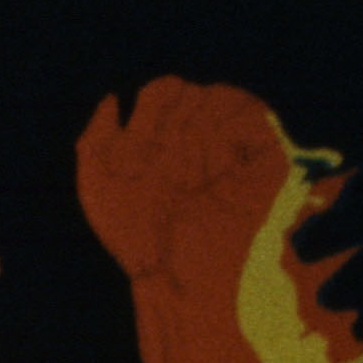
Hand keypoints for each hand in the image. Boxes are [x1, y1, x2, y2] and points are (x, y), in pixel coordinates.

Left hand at [76, 77, 291, 291]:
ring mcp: (234, 141)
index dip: (147, 119)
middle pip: (190, 90)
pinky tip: (212, 172)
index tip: (133, 164)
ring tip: (185, 178)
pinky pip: (250, 116)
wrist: (175, 274)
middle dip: (166, 130)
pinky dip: (226, 139)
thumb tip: (112, 98)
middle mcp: (202, 133)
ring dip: (195, 135)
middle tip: (158, 174)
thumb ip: (96, 139)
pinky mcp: (267, 152)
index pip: (164, 89)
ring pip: (220, 96)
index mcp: (167, 136)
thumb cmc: (135, 237)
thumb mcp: (99, 187)